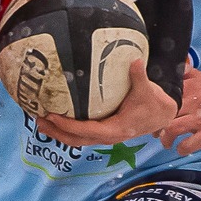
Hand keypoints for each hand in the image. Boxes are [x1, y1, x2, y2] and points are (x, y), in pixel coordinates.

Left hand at [34, 57, 177, 146]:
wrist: (161, 115)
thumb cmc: (153, 104)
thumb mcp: (148, 90)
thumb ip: (139, 76)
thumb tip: (135, 61)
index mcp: (116, 129)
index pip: (88, 130)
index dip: (69, 125)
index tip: (52, 116)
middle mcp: (108, 137)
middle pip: (77, 139)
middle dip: (57, 131)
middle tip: (39, 120)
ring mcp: (104, 136)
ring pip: (77, 139)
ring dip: (58, 132)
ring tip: (40, 122)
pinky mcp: (103, 132)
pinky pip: (81, 135)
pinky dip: (67, 130)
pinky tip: (55, 121)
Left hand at [158, 66, 200, 153]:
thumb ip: (192, 74)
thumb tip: (180, 63)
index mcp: (194, 87)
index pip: (167, 93)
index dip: (157, 104)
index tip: (156, 111)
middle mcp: (196, 101)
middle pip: (166, 113)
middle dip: (158, 124)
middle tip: (157, 131)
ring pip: (172, 129)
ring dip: (166, 139)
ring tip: (166, 142)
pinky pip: (187, 144)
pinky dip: (181, 149)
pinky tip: (182, 149)